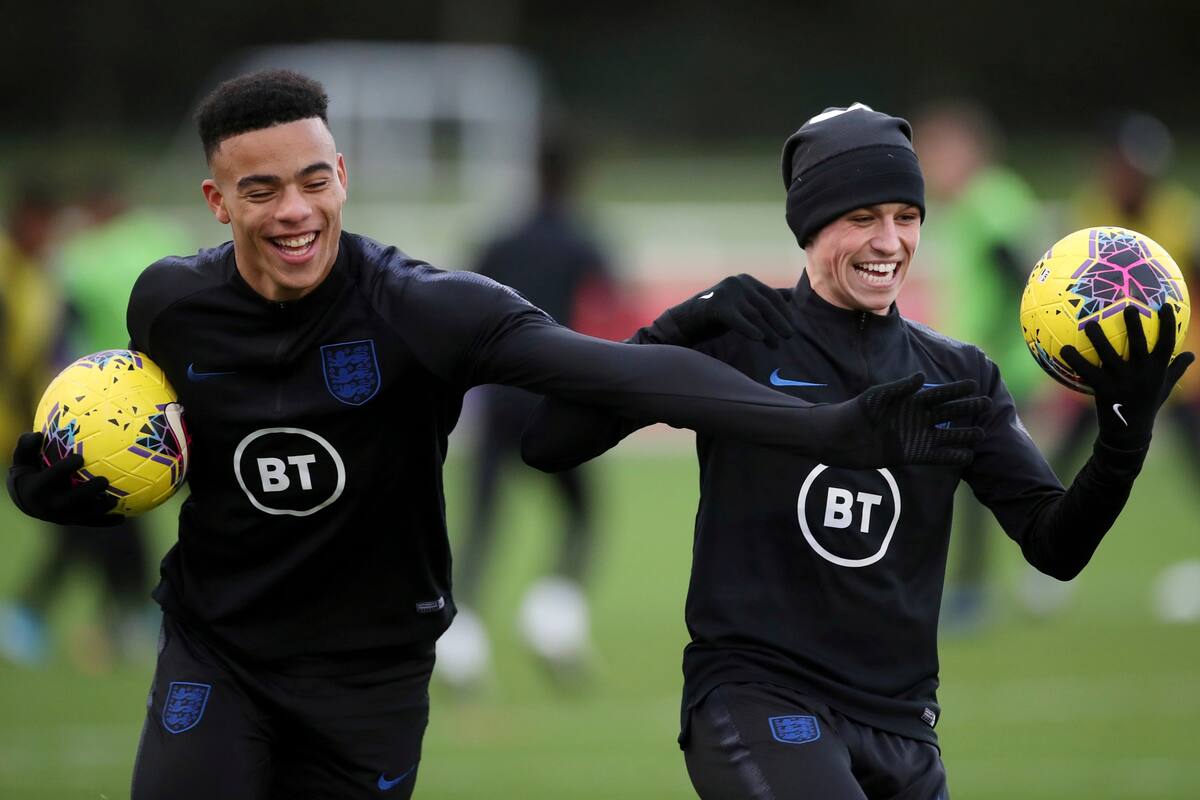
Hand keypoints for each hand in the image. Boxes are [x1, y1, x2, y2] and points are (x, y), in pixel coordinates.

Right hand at [6, 432, 121, 525]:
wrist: (27, 499)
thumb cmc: (29, 471)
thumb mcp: (23, 458)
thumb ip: (27, 446)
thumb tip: (36, 434)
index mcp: (36, 488)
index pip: (49, 478)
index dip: (63, 469)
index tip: (79, 457)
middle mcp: (48, 505)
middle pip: (68, 502)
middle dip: (86, 492)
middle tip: (104, 480)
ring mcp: (61, 516)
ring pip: (81, 515)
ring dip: (99, 509)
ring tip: (116, 500)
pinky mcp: (72, 522)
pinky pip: (89, 523)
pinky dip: (105, 522)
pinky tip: (123, 518)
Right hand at [665, 274, 793, 346]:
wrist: (686, 321)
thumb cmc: (718, 315)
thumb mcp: (743, 304)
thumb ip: (763, 299)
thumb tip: (791, 295)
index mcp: (746, 280)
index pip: (772, 295)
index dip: (784, 312)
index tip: (792, 325)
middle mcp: (738, 282)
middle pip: (765, 305)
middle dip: (779, 322)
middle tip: (789, 336)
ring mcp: (726, 293)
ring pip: (754, 314)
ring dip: (768, 331)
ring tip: (775, 345)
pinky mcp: (715, 306)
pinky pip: (737, 319)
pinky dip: (749, 329)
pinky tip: (759, 339)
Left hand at [822, 373, 989, 467]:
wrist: (840, 438)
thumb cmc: (856, 412)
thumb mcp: (877, 397)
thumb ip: (900, 388)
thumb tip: (922, 376)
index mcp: (909, 400)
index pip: (938, 393)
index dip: (956, 389)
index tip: (974, 383)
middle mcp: (916, 418)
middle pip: (947, 412)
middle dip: (966, 408)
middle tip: (987, 404)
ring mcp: (915, 437)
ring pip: (945, 435)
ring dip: (962, 434)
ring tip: (981, 433)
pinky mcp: (909, 455)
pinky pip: (935, 456)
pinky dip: (950, 456)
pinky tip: (966, 456)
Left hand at [1061, 303, 1193, 450]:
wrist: (1129, 432)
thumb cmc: (1147, 404)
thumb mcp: (1165, 387)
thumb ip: (1176, 369)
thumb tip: (1192, 354)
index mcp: (1157, 371)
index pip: (1167, 344)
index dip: (1168, 324)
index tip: (1166, 306)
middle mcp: (1141, 374)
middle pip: (1138, 345)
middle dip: (1135, 325)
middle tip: (1128, 307)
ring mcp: (1122, 382)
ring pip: (1109, 356)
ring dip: (1099, 338)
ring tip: (1090, 323)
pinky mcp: (1104, 390)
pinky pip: (1087, 371)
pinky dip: (1075, 360)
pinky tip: (1064, 348)